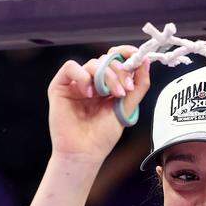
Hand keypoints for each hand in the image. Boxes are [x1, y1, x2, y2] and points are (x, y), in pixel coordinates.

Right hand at [48, 46, 151, 164]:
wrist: (85, 152)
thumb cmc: (103, 135)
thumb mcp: (127, 107)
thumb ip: (138, 86)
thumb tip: (146, 62)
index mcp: (107, 84)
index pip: (116, 59)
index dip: (125, 53)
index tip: (137, 56)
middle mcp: (92, 81)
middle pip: (106, 60)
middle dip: (119, 72)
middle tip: (124, 90)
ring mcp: (76, 83)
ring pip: (92, 63)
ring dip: (105, 77)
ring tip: (110, 95)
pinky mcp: (60, 86)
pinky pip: (70, 67)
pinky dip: (82, 76)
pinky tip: (88, 92)